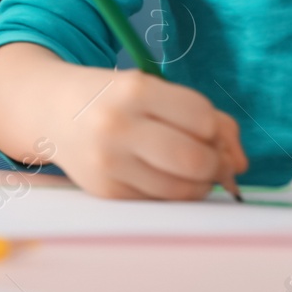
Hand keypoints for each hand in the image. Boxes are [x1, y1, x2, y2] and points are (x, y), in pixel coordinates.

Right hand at [51, 67, 247, 199]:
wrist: (51, 109)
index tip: (205, 129)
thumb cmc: (115, 98)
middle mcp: (117, 126)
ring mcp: (108, 162)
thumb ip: (207, 118)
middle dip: (215, 164)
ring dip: (198, 183)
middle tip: (208, 159)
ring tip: (186, 169)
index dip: (215, 129)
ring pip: (182, 189)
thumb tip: (240, 165)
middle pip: (196, 160)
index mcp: (134, 90)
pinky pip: (160, 201)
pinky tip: (159, 175)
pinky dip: (171, 193)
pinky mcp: (105, 190)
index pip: (203, 119)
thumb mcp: (154, 90)